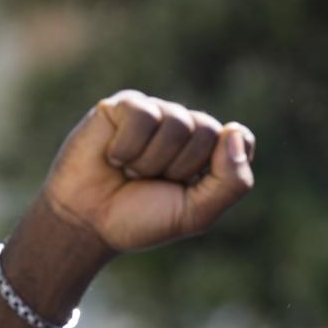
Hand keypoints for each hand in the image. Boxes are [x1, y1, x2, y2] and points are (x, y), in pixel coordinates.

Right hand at [41, 89, 254, 251]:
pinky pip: (143, 115)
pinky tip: (113, 157)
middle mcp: (187, 127)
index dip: (219, 166)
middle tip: (152, 183)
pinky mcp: (125, 105)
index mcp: (211, 152)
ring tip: (131, 172)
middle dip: (179, 169)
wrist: (86, 222)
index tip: (193, 186)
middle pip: (208, 131)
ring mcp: (157, 113)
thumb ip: (231, 182)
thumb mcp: (196, 214)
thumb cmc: (141, 218)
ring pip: (177, 123)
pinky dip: (127, 147)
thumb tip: (234, 131)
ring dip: (151, 161)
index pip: (242, 140)